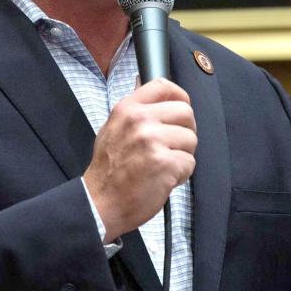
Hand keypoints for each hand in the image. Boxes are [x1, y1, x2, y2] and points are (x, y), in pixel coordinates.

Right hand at [83, 78, 196, 241]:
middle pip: (185, 112)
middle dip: (185, 131)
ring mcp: (152, 141)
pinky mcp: (165, 163)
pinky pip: (189, 162)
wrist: (99, 203)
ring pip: (191, 139)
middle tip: (172, 147)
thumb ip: (134, 111)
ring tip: (163, 166)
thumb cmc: (108, 170)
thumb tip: (153, 89)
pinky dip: (181, 174)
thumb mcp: (112, 128)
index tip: (181, 107)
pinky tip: (163, 179)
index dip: (179, 96)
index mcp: (126, 109)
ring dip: (182, 155)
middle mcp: (139, 121)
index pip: (162, 86)